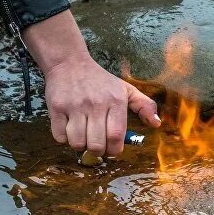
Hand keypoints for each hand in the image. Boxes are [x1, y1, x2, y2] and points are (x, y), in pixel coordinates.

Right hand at [22, 10, 160, 156]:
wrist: (69, 63)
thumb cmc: (100, 80)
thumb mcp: (125, 89)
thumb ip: (144, 105)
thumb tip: (157, 124)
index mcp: (115, 101)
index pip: (116, 136)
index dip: (114, 150)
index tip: (112, 150)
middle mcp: (95, 104)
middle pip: (96, 144)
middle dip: (97, 151)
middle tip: (97, 145)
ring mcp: (74, 106)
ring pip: (77, 143)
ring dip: (80, 145)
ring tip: (83, 136)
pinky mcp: (56, 108)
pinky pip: (59, 136)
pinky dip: (64, 139)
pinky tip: (69, 130)